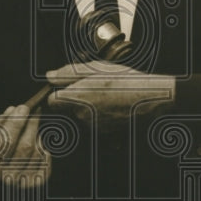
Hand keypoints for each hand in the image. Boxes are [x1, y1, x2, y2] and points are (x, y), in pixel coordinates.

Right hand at [0, 105, 50, 200]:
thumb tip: (11, 110)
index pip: (5, 141)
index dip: (14, 122)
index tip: (21, 107)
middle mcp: (8, 178)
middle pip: (24, 145)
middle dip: (30, 124)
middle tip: (33, 111)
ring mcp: (24, 184)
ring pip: (37, 152)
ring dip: (36, 135)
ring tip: (33, 128)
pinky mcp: (37, 186)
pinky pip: (45, 161)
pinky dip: (43, 149)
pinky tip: (38, 145)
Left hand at [46, 61, 175, 122]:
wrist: (150, 98)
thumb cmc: (125, 80)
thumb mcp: (96, 68)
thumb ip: (68, 72)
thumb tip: (50, 76)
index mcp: (76, 97)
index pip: (52, 100)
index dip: (58, 92)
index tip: (67, 86)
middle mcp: (82, 115)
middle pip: (67, 107)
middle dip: (74, 98)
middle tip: (93, 86)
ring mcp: (92, 125)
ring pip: (81, 114)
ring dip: (88, 106)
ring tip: (107, 94)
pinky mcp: (103, 132)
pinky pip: (94, 121)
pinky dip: (99, 114)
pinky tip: (113, 104)